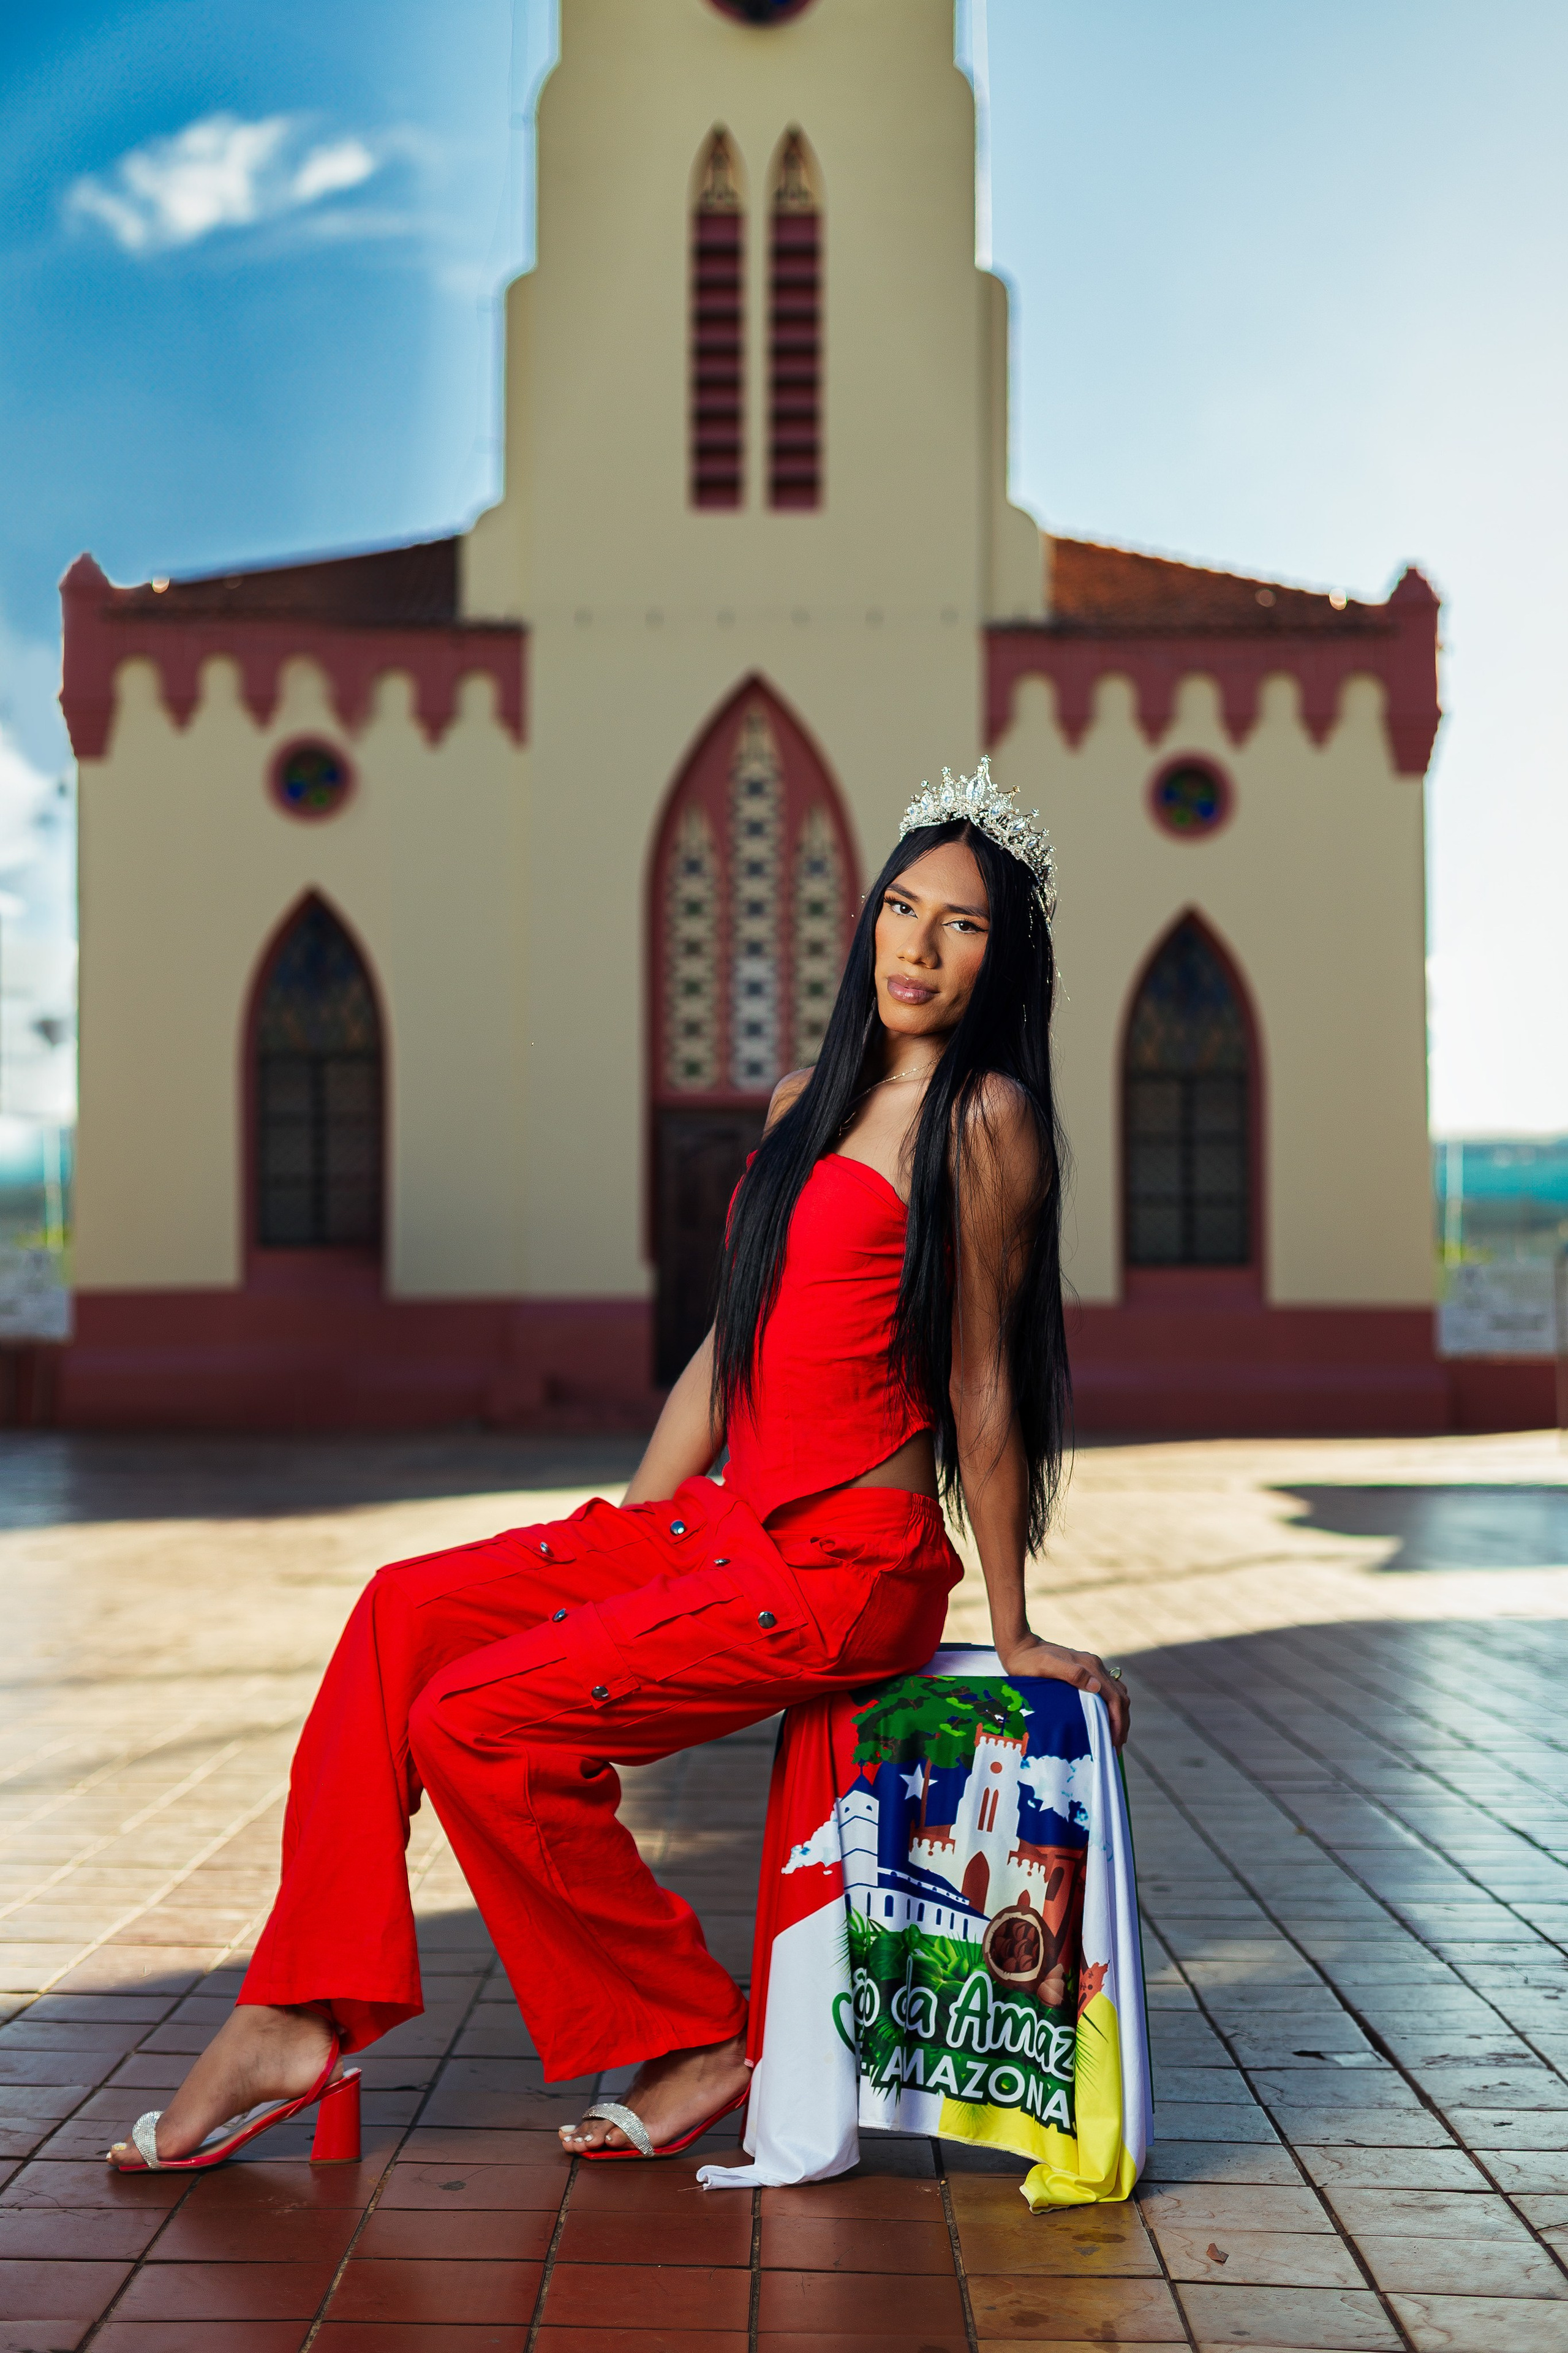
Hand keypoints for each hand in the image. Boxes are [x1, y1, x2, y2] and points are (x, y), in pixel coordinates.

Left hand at [996, 1633, 1128, 1748]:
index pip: (1114, 1698)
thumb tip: (1096, 1687)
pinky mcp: (1086, 1672)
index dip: (1117, 1722)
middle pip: (1119, 1697)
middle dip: (1121, 1723)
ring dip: (1119, 1716)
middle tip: (1116, 1747)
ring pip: (1116, 1694)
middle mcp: (1095, 1666)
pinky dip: (1111, 1708)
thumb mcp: (1048, 1666)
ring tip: (1113, 1737)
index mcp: (1090, 1666)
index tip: (1114, 1742)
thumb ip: (1072, 1674)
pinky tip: (1105, 1720)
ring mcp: (1091, 1668)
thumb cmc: (1030, 1660)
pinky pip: (1107, 1691)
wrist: (1021, 1647)